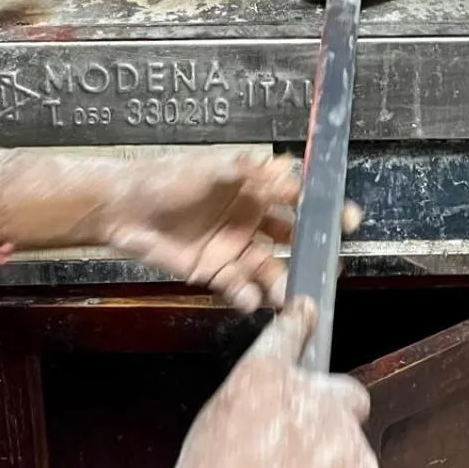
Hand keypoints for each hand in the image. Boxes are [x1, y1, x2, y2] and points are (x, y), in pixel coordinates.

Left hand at [90, 150, 359, 311]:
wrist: (123, 209)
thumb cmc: (165, 179)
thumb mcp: (208, 168)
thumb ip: (245, 171)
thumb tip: (282, 168)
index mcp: (253, 189)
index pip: (297, 198)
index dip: (322, 208)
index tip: (345, 219)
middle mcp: (250, 219)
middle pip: (291, 238)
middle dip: (311, 252)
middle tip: (327, 266)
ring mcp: (234, 247)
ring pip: (268, 267)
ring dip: (280, 281)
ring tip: (289, 295)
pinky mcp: (214, 271)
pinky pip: (238, 286)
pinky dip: (246, 295)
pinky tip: (249, 299)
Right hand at [157, 298, 379, 467]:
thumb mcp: (211, 433)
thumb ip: (248, 408)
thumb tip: (263, 412)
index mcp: (265, 379)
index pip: (289, 333)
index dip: (299, 321)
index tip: (307, 311)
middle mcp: (313, 398)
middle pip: (344, 392)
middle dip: (332, 413)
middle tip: (306, 446)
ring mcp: (345, 439)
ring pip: (348, 443)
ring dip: (330, 462)